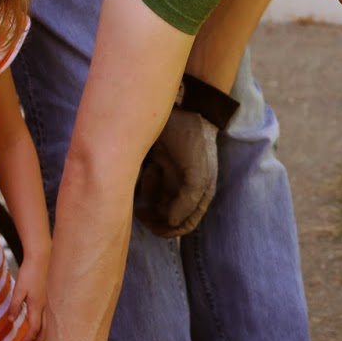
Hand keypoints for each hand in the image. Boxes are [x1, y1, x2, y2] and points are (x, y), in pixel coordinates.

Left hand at [9, 253, 48, 340]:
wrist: (42, 258)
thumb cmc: (30, 273)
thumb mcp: (18, 289)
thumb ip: (14, 306)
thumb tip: (11, 320)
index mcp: (37, 306)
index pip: (34, 328)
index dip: (28, 338)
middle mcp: (46, 306)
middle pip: (46, 330)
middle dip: (38, 340)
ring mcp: (51, 302)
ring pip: (50, 324)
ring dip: (44, 334)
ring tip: (38, 339)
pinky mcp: (52, 297)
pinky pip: (51, 316)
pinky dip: (48, 325)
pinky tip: (43, 323)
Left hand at [134, 107, 217, 237]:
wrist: (182, 109)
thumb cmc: (193, 141)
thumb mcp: (196, 173)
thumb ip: (187, 201)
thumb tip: (171, 223)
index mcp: (200, 195)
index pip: (183, 226)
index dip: (168, 231)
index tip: (153, 224)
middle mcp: (185, 192)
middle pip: (165, 218)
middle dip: (154, 215)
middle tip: (142, 211)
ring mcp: (170, 180)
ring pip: (154, 203)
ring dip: (150, 194)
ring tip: (151, 173)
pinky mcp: (158, 168)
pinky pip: (147, 186)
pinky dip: (145, 182)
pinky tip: (150, 166)